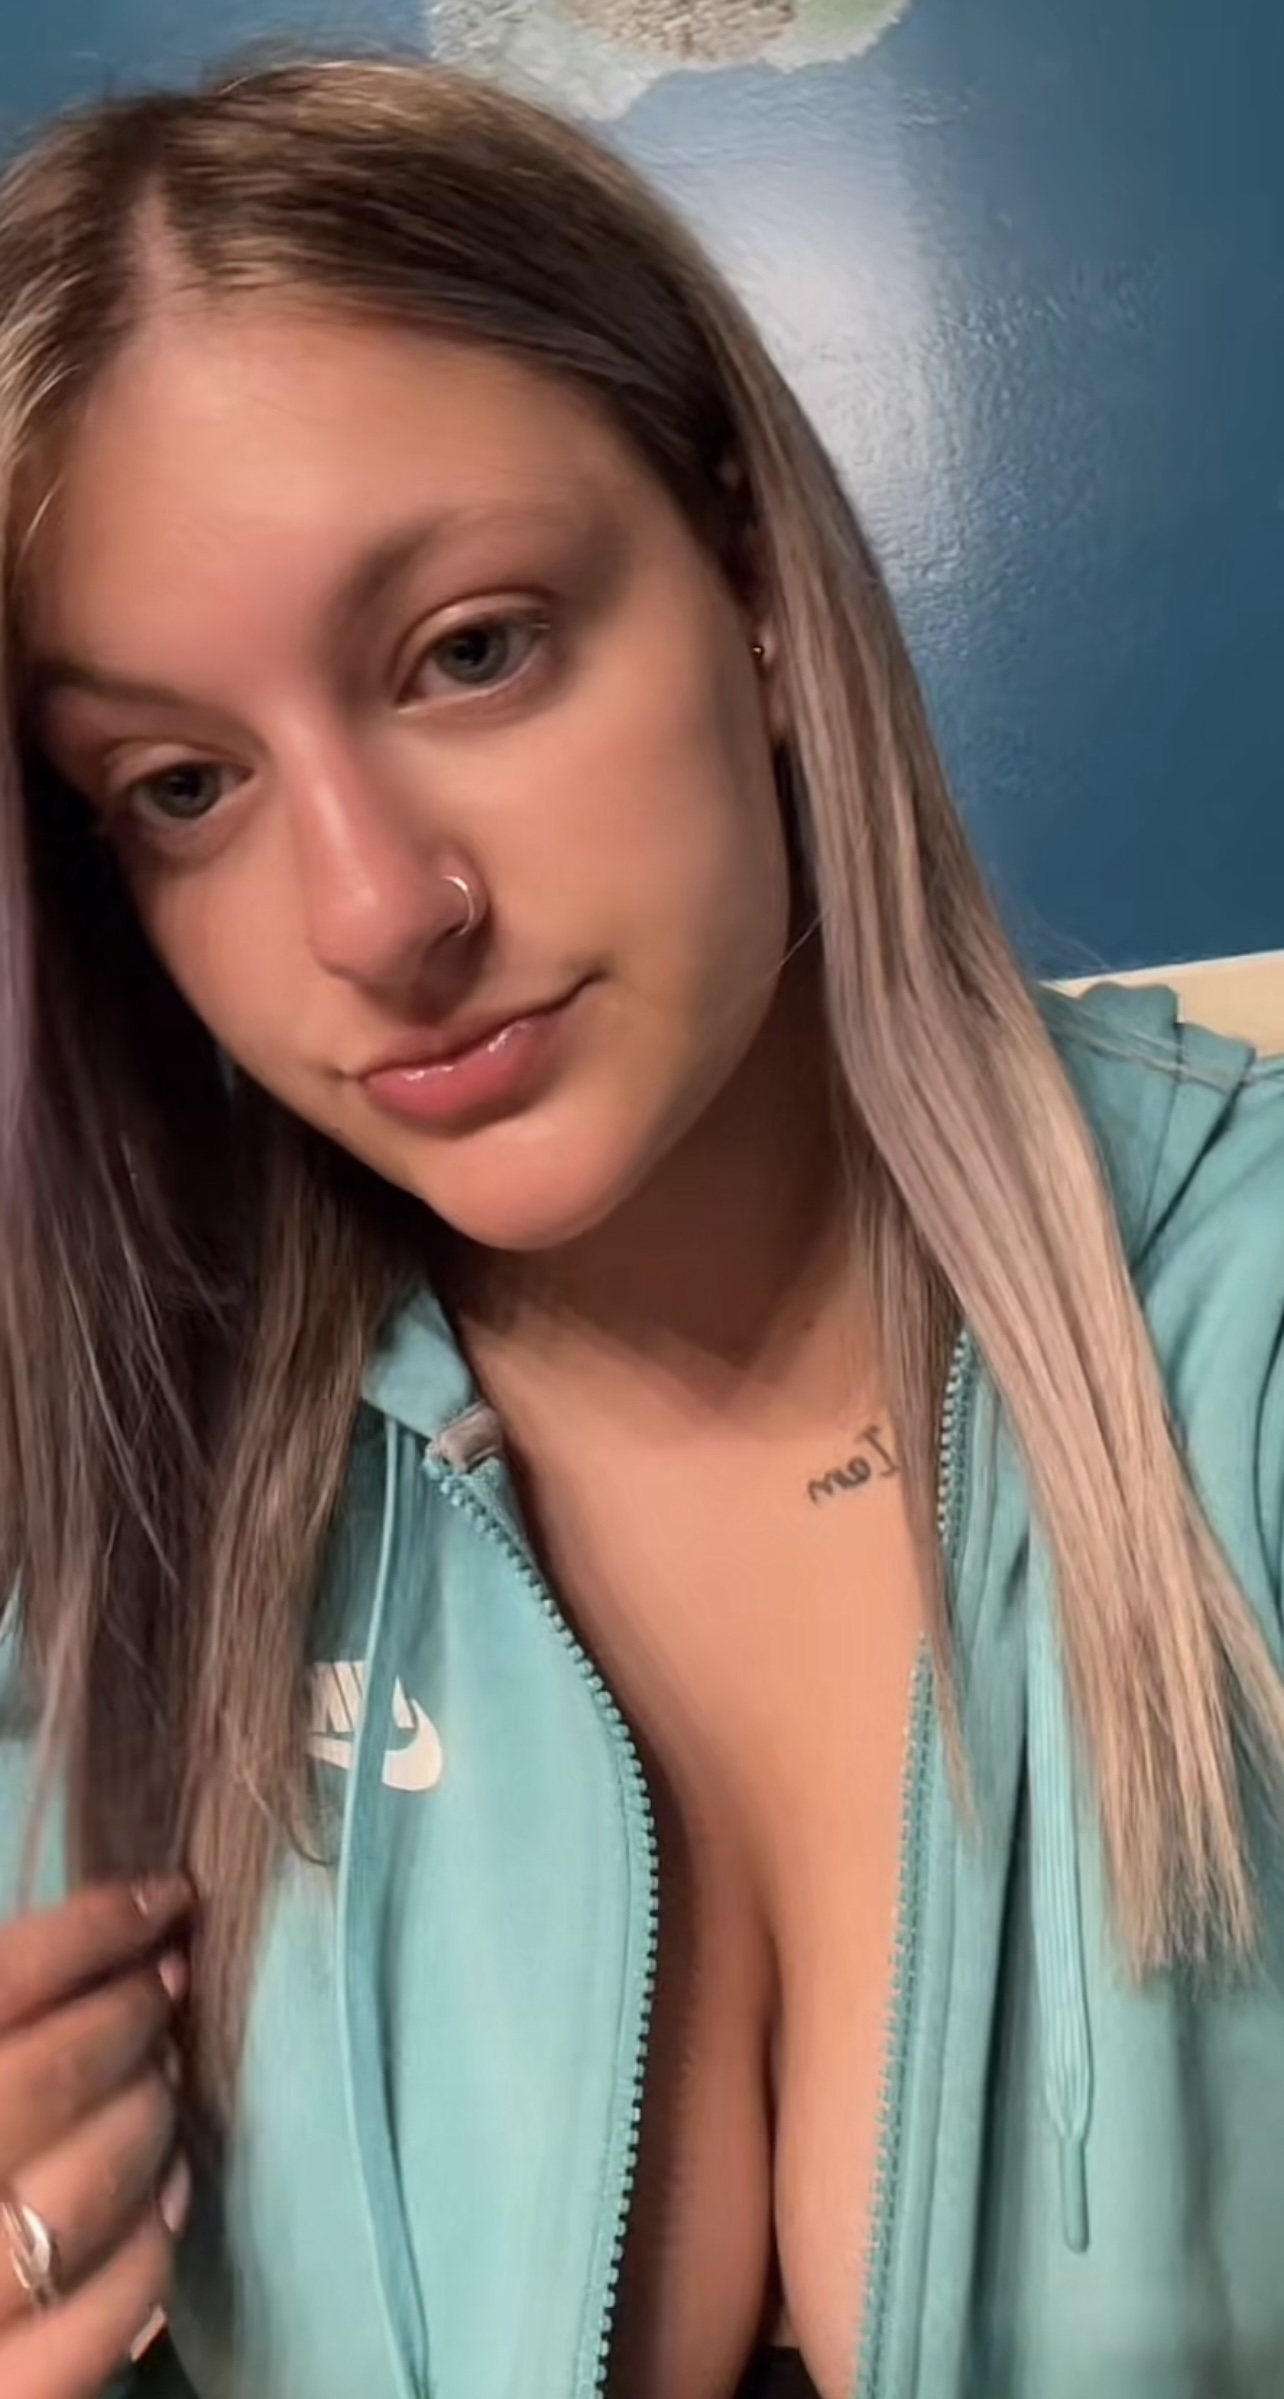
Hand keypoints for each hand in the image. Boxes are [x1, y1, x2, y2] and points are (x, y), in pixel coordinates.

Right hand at [0, 1879, 192, 2397]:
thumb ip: (6, 2014)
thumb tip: (103, 1945)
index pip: (3, 1983)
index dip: (93, 1931)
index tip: (164, 1902)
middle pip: (53, 2074)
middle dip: (132, 2018)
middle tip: (166, 1993)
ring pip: (89, 2188)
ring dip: (150, 2119)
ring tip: (161, 2084)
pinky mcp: (5, 2394)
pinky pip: (105, 2315)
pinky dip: (152, 2245)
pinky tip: (169, 2195)